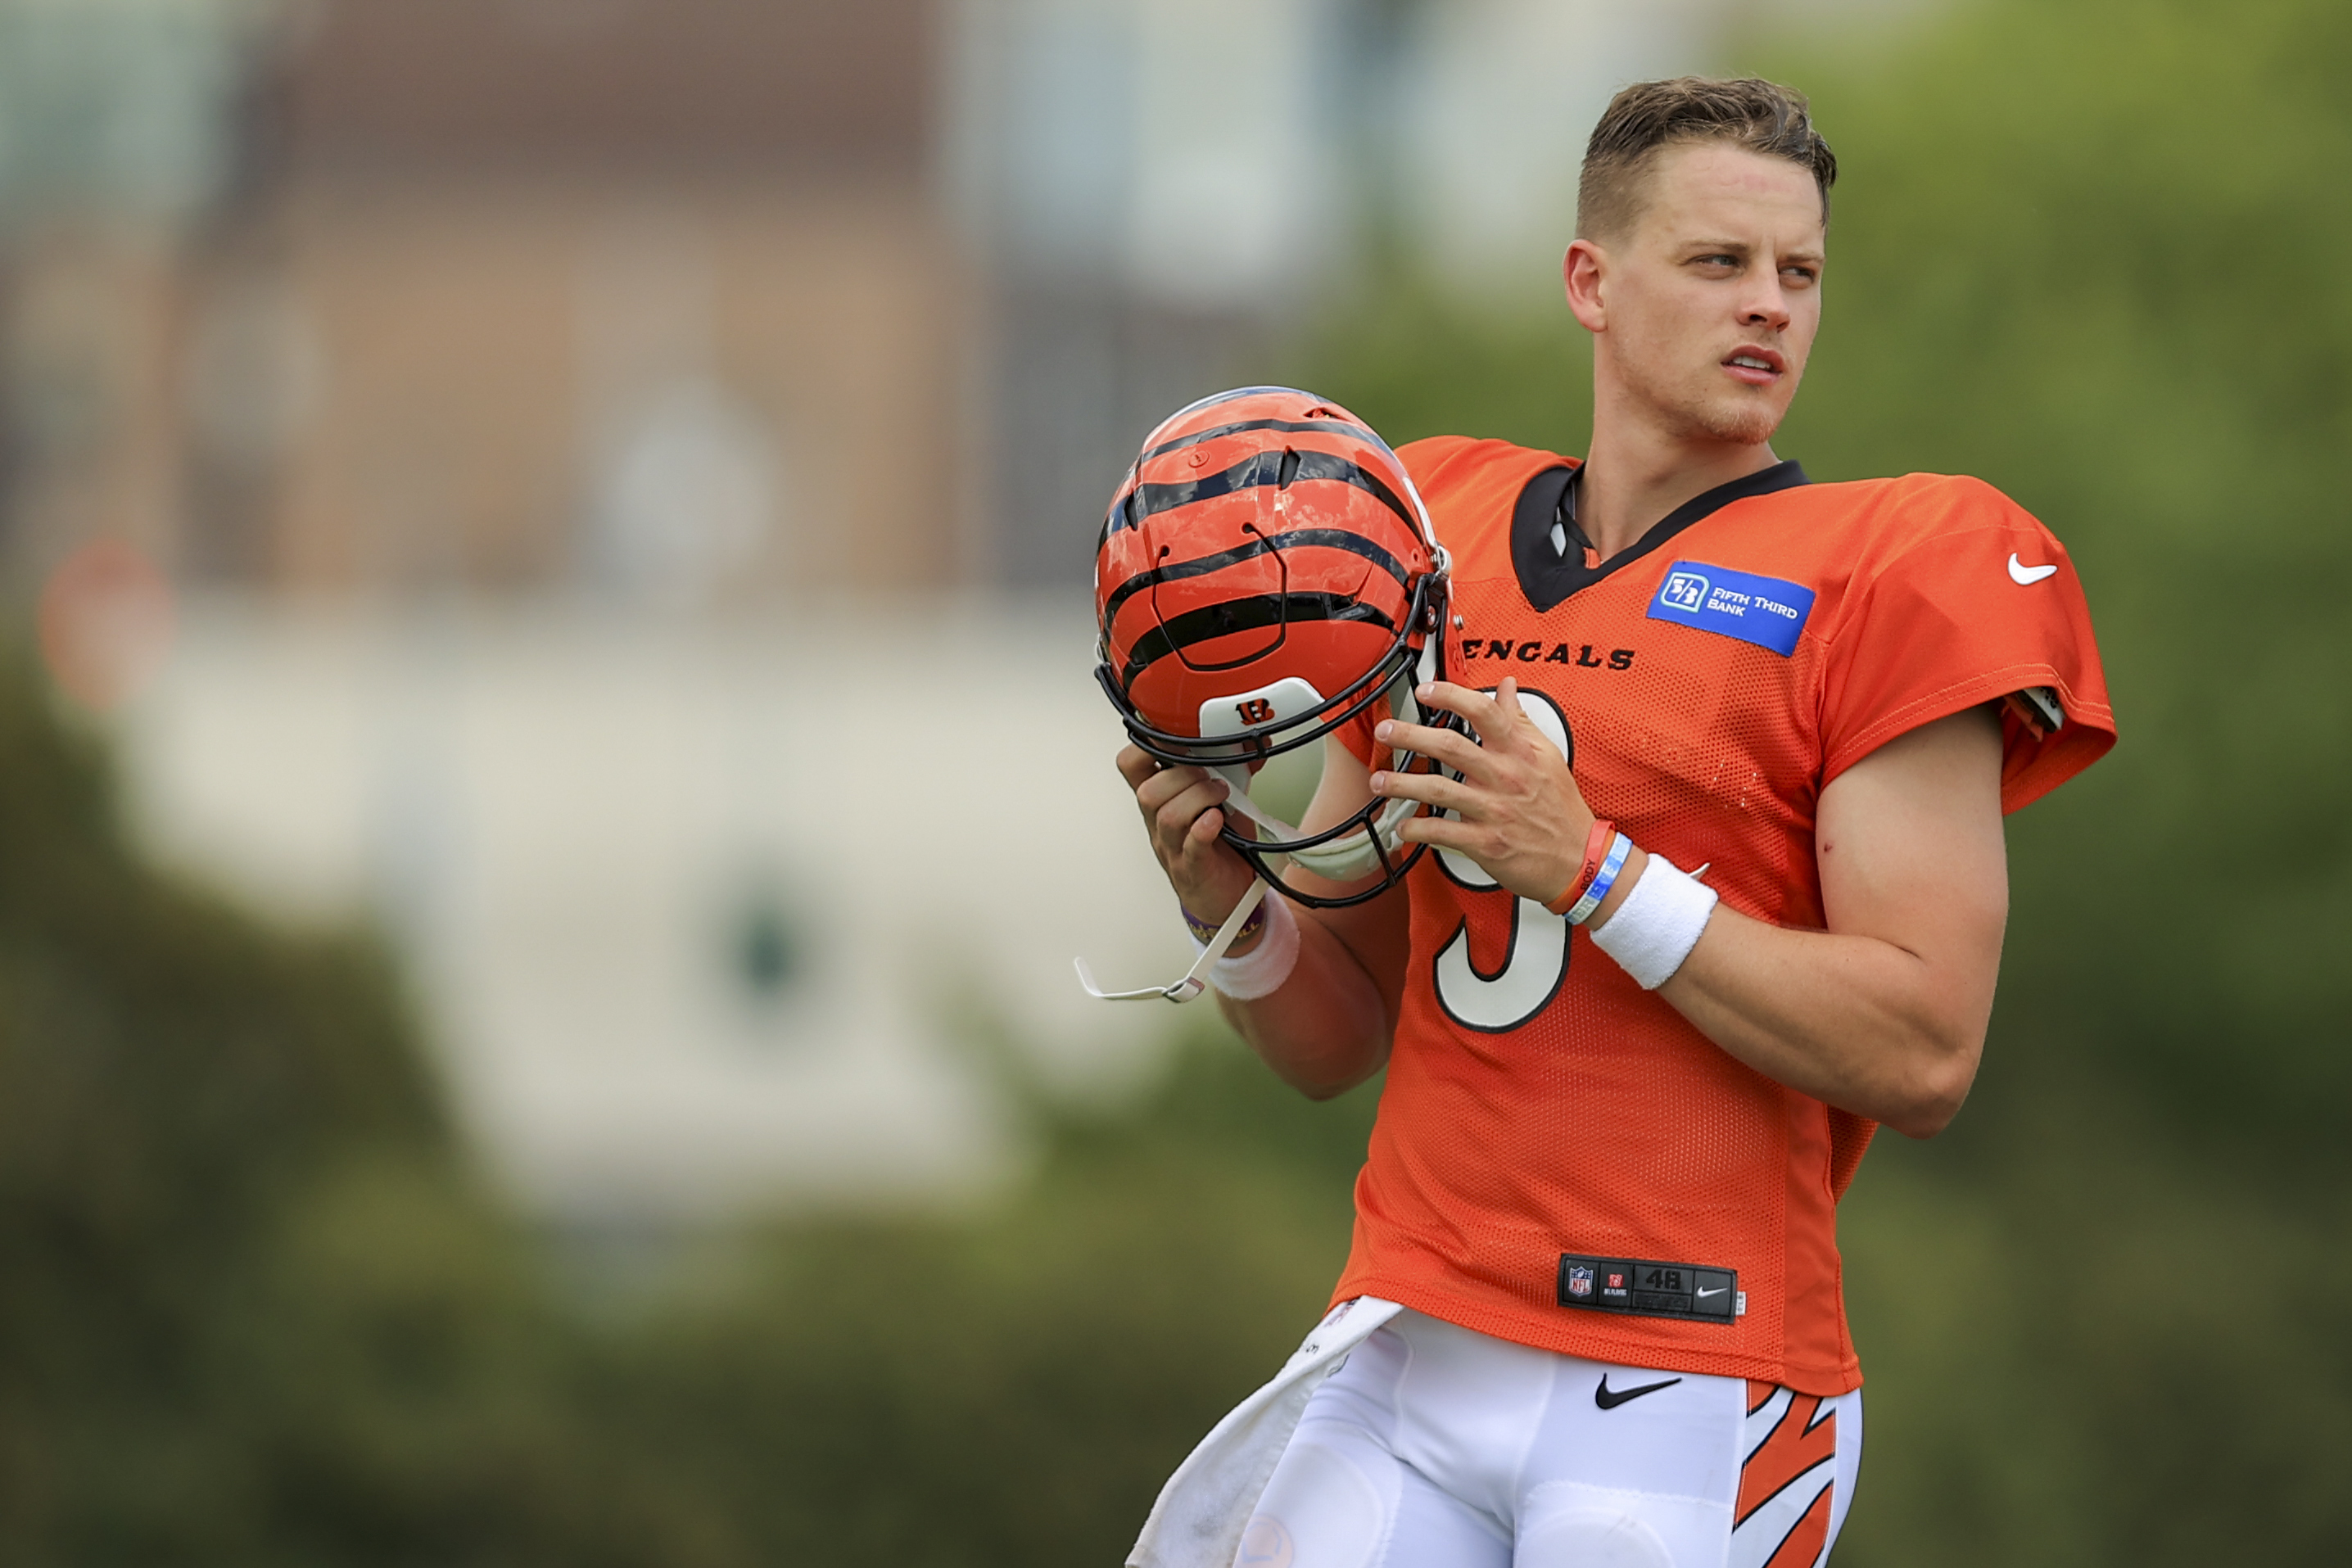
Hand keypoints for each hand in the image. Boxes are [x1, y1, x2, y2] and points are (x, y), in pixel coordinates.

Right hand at [1116, 744, 1260, 925]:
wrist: (1228, 896)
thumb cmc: (1220, 848)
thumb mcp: (1221, 800)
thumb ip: (1228, 771)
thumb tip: (1250, 740)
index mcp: (1160, 801)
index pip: (1131, 766)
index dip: (1145, 745)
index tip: (1174, 737)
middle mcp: (1159, 824)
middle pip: (1147, 792)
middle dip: (1182, 775)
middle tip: (1210, 777)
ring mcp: (1173, 848)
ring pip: (1168, 816)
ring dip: (1198, 798)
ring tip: (1220, 797)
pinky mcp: (1193, 869)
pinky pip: (1190, 846)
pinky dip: (1203, 828)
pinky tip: (1217, 821)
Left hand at [1367, 676, 1596, 905]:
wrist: (1578, 859)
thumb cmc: (1561, 808)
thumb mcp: (1547, 755)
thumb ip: (1519, 720)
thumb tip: (1505, 686)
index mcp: (1519, 752)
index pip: (1483, 712)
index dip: (1450, 697)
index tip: (1425, 691)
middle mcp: (1504, 776)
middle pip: (1449, 746)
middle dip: (1410, 736)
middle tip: (1386, 732)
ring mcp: (1493, 810)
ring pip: (1437, 789)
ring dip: (1401, 783)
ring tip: (1379, 781)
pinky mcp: (1486, 843)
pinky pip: (1442, 832)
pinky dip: (1417, 828)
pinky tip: (1402, 826)